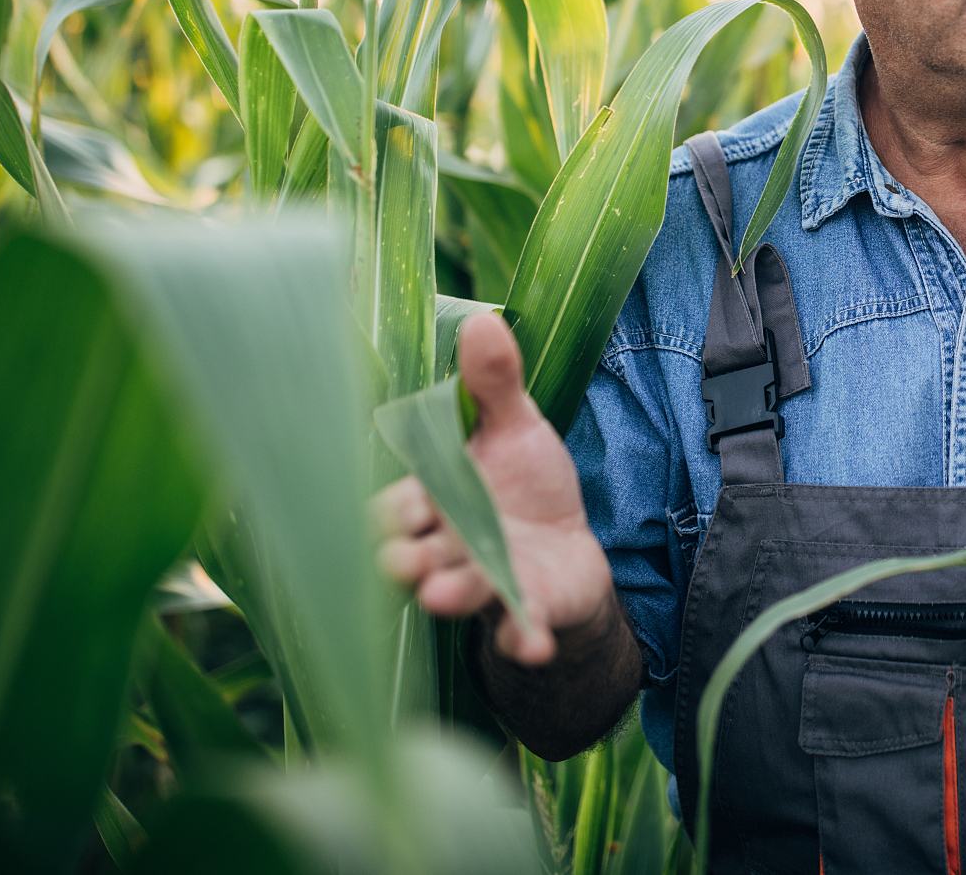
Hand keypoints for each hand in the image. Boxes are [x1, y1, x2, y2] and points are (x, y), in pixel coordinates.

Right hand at [373, 313, 613, 666]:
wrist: (569, 546)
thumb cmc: (524, 485)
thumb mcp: (515, 428)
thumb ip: (496, 385)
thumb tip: (484, 320)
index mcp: (433, 501)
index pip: (397, 505)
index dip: (397, 506)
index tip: (404, 501)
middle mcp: (447, 548)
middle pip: (415, 554)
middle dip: (407, 557)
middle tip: (404, 558)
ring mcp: (485, 585)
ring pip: (460, 592)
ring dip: (451, 594)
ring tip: (443, 594)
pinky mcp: (526, 612)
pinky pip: (519, 630)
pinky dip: (524, 639)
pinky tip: (532, 644)